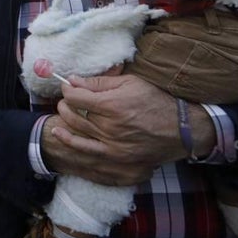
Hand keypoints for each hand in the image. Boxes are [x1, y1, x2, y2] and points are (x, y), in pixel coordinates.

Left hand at [41, 73, 208, 185]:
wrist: (180, 129)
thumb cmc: (156, 100)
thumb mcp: (130, 83)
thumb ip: (100, 82)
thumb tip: (74, 80)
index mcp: (112, 105)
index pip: (75, 96)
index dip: (68, 90)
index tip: (69, 87)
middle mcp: (109, 126)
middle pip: (73, 113)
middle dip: (66, 102)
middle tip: (68, 97)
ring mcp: (111, 144)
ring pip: (76, 130)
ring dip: (65, 118)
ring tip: (64, 110)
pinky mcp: (114, 156)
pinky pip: (85, 149)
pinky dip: (69, 140)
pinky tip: (58, 132)